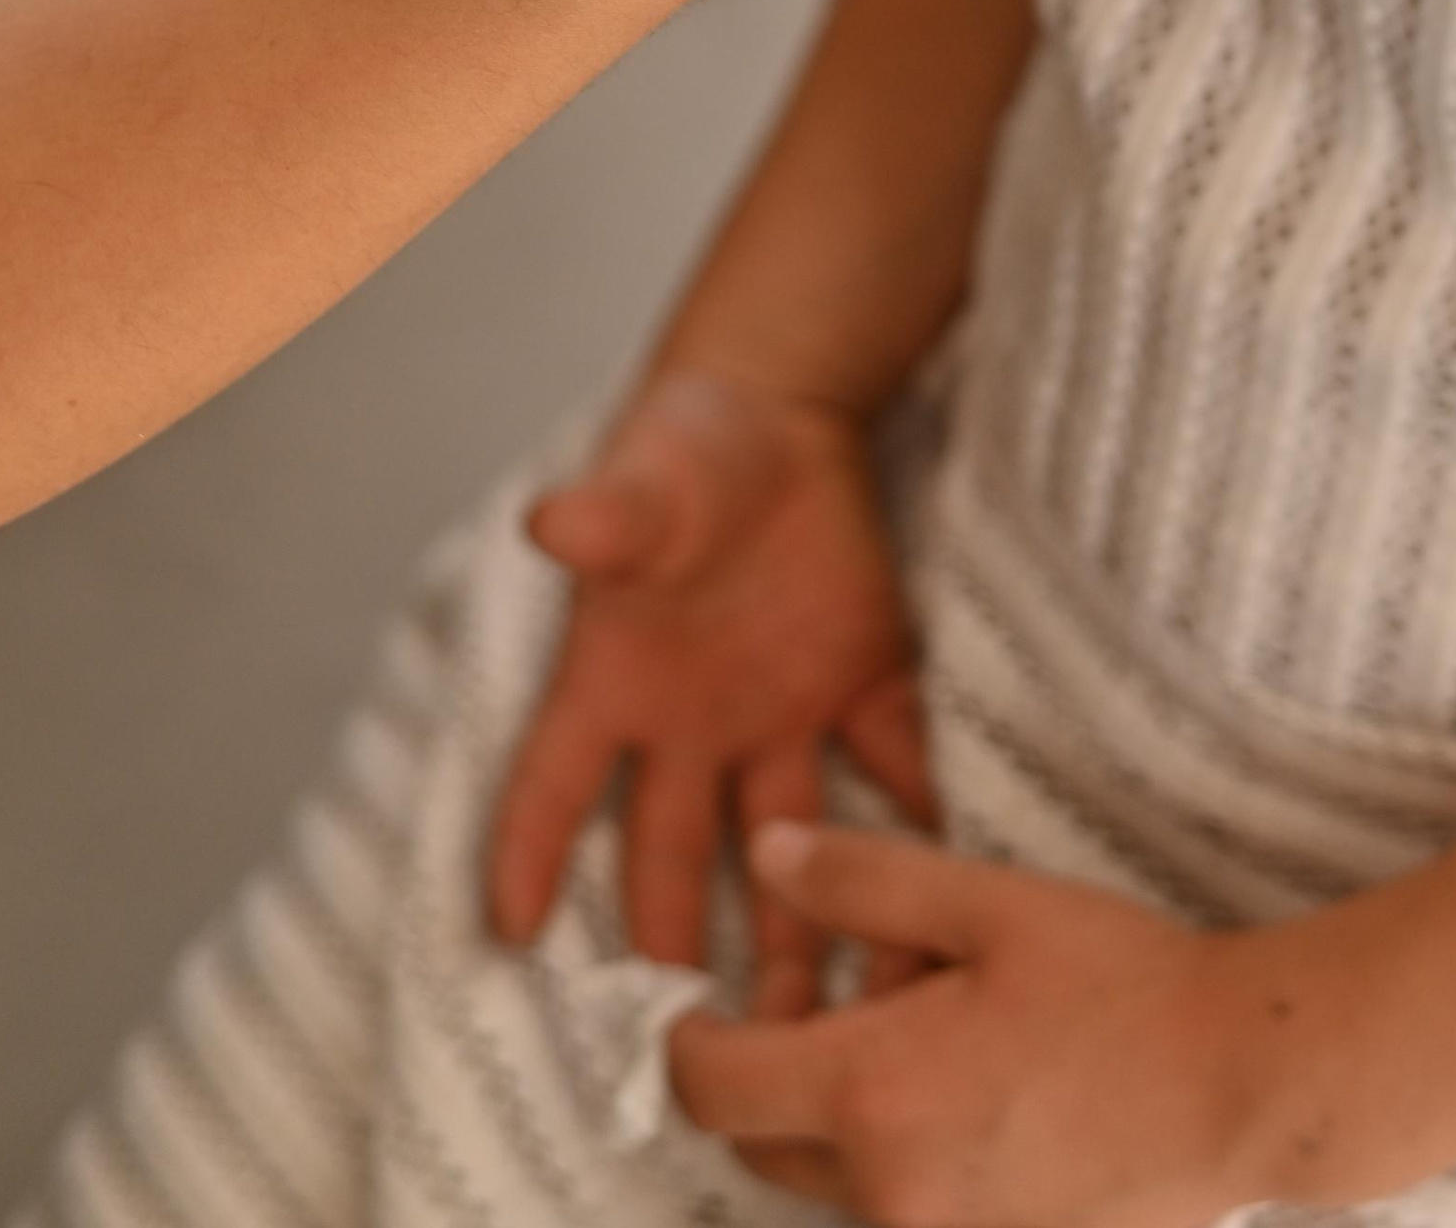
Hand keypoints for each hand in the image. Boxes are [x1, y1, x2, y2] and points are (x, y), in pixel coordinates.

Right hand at [486, 376, 933, 998]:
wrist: (786, 408)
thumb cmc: (690, 443)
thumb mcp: (647, 476)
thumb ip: (611, 512)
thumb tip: (553, 520)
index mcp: (616, 681)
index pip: (551, 786)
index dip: (524, 857)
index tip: (509, 941)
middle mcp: (692, 723)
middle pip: (671, 858)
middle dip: (677, 949)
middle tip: (696, 1047)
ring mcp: (779, 712)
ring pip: (785, 847)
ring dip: (803, 926)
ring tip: (825, 1022)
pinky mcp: (864, 681)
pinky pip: (891, 764)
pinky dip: (919, 819)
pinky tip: (946, 879)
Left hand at [670, 825, 1264, 1227]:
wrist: (1241, 1087)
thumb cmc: (1121, 984)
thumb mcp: (989, 905)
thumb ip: (863, 882)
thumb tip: (763, 858)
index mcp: (872, 1094)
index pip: (711, 1089)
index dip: (685, 1042)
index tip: (696, 1002)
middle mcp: (885, 1194)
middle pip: (763, 1143)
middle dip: (774, 1070)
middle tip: (850, 989)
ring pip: (837, 1178)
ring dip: (852, 1111)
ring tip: (945, 1029)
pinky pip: (905, 1211)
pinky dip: (910, 1157)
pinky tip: (987, 1092)